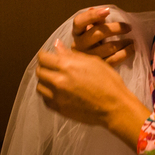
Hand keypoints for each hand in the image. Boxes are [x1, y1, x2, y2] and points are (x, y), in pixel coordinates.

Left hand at [35, 41, 149, 146]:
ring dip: (45, 82)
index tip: (49, 56)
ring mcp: (57, 96)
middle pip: (39, 71)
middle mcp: (58, 80)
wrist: (115, 106)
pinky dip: (48, 95)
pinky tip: (58, 93)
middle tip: (52, 68)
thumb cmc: (108, 81)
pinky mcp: (59, 109)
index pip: (43, 57)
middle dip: (44, 67)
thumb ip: (71, 54)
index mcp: (66, 65)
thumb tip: (56, 45)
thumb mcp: (92, 61)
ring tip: (55, 81)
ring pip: (40, 86)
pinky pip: (45, 100)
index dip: (44, 55)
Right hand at [72, 6, 133, 66]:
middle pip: (98, 33)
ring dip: (123, 42)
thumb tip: (102, 10)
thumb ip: (95, 21)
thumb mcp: (90, 31)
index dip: (92, 15)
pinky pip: (114, 59)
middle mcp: (78, 45)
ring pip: (108, 47)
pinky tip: (131, 48)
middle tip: (128, 27)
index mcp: (76, 33)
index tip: (107, 11)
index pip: (79, 21)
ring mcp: (87, 58)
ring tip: (131, 40)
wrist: (86, 68)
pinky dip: (125, 53)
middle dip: (116, 28)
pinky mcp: (97, 68)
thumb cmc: (91, 43)